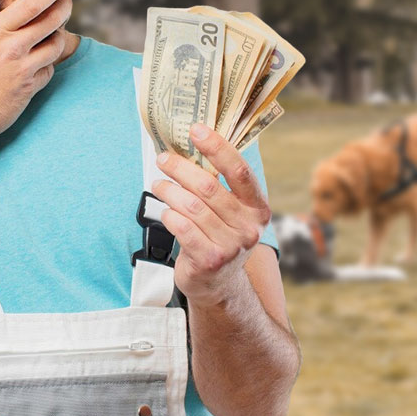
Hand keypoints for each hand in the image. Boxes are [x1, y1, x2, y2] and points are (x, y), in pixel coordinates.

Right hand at [0, 0, 71, 148]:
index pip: (31, 4)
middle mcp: (11, 49)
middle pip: (51, 21)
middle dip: (64, 6)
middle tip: (67, 0)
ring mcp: (23, 70)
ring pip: (56, 45)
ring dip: (58, 36)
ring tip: (53, 31)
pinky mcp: (30, 89)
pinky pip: (50, 70)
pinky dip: (48, 64)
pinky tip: (40, 61)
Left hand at [150, 123, 272, 306]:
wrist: (219, 284)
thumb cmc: (220, 237)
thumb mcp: (230, 212)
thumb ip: (220, 184)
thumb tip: (194, 145)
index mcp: (257, 207)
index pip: (239, 170)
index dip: (217, 147)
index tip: (196, 130)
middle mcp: (249, 226)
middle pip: (209, 187)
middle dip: (181, 168)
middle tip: (163, 159)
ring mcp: (231, 246)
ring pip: (192, 207)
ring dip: (170, 191)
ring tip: (159, 184)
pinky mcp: (210, 260)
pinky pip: (183, 228)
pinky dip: (170, 216)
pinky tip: (166, 211)